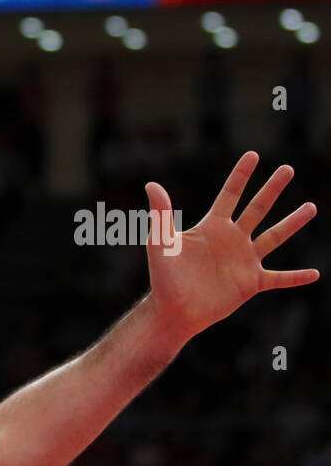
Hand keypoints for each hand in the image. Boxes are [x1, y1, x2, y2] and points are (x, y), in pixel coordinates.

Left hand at [144, 152, 317, 340]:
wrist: (173, 310)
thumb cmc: (164, 277)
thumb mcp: (161, 243)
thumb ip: (161, 214)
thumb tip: (151, 185)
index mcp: (212, 227)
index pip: (230, 195)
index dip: (241, 175)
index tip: (253, 155)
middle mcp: (232, 239)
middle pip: (257, 209)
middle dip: (272, 189)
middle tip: (288, 169)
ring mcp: (244, 260)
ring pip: (274, 237)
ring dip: (292, 223)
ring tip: (311, 207)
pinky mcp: (251, 283)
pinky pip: (279, 279)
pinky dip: (296, 277)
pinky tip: (315, 274)